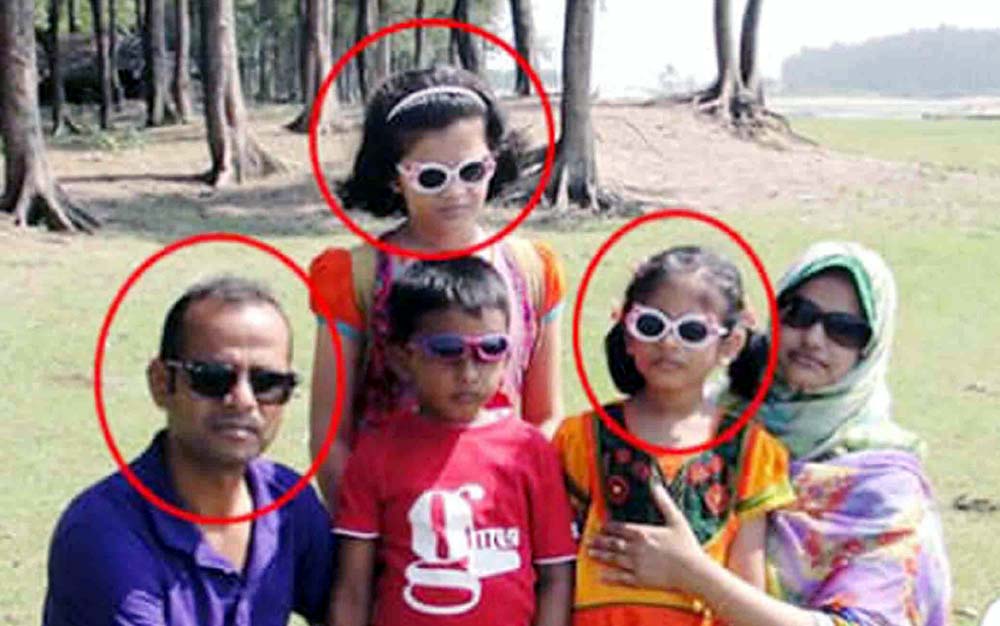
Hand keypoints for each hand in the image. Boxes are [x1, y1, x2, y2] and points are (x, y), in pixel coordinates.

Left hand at [587, 481, 708, 589]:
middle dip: (600, 541)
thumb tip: (655, 484)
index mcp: (643, 533)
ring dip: (600, 556)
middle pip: (613, 543)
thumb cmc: (686, 545)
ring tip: (589, 553)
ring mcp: (636, 564)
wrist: (693, 571)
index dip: (609, 527)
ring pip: (614, 559)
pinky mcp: (640, 579)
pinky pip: (621, 578)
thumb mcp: (676, 519)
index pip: (620, 528)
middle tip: (588, 540)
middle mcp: (636, 548)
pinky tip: (601, 576)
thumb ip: (663, 501)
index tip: (601, 527)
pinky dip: (610, 577)